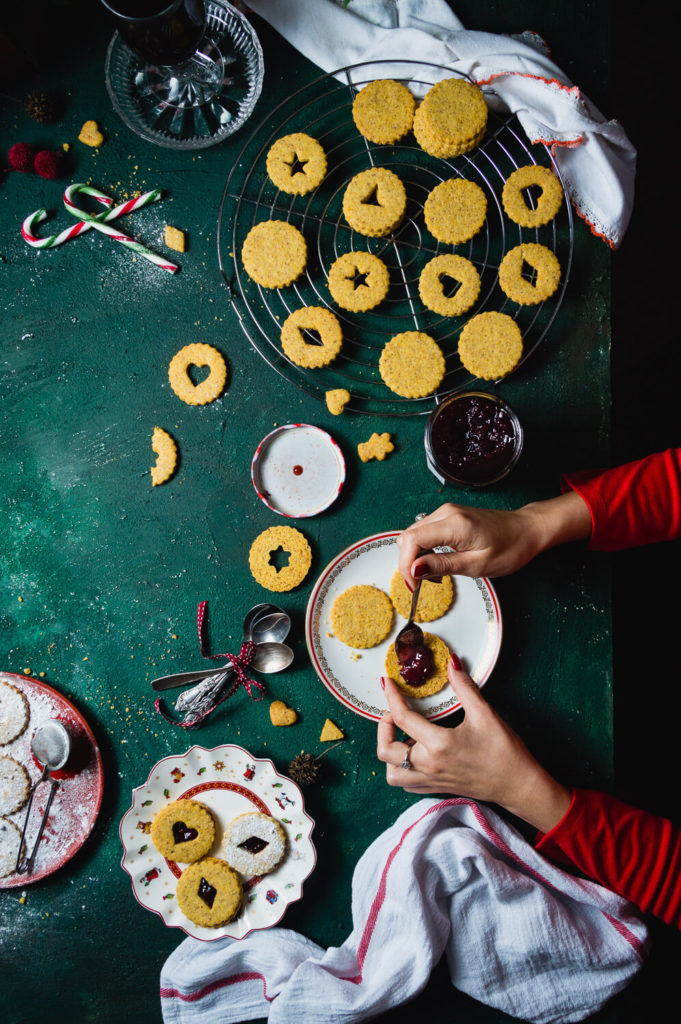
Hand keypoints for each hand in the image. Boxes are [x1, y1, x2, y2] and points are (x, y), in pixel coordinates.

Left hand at [376, 660, 571, 833]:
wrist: (518, 786)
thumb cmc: (504, 751)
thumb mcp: (485, 714)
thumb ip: (465, 687)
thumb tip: (452, 663)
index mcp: (439, 745)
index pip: (402, 718)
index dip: (391, 696)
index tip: (387, 682)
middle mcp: (429, 765)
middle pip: (386, 750)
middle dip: (384, 727)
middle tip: (394, 712)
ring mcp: (431, 780)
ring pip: (392, 774)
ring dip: (389, 753)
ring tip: (402, 735)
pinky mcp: (436, 788)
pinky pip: (407, 783)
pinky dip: (401, 768)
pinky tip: (413, 753)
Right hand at [397, 491, 591, 588]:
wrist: (526, 530)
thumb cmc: (510, 547)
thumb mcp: (477, 565)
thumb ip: (443, 565)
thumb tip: (414, 569)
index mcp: (454, 524)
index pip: (411, 541)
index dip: (406, 565)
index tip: (414, 585)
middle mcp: (446, 513)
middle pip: (408, 536)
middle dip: (410, 563)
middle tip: (425, 583)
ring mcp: (446, 512)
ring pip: (414, 534)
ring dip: (417, 557)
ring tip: (436, 574)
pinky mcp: (449, 516)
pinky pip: (425, 532)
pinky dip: (425, 549)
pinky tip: (439, 562)